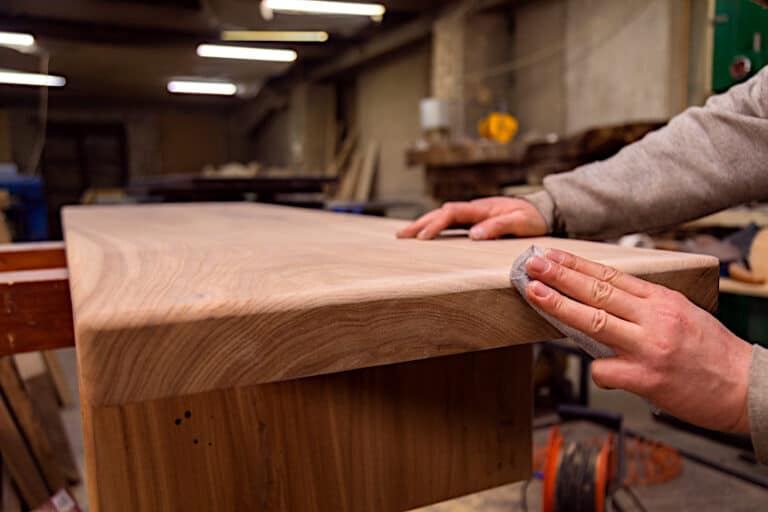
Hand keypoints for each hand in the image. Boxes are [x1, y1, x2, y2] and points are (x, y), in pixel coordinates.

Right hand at [396, 197, 547, 239]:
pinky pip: (450, 222)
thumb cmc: (532, 217)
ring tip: (404, 235)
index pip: (451, 213)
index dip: (435, 225)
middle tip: (401, 236)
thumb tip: (474, 234)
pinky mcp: (474, 220)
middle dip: (419, 223)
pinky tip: (425, 235)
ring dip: (423, 224)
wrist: (542, 210)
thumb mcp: (520, 223)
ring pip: (442, 216)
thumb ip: (498, 227)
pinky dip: (434, 226)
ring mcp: (473, 214)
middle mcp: (474, 209)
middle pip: (440, 213)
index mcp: (482, 208)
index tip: (422, 238)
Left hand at [524, 248, 752, 433]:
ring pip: (594, 320)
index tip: (552, 255)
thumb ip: (645, 307)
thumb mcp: (684, 314)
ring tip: (534, 293)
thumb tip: (604, 301)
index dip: (577, 265)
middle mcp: (655, 318)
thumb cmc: (714, 353)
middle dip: (560, 275)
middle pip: (597, 290)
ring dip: (560, 305)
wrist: (749, 388)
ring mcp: (649, 346)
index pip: (611, 276)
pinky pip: (605, 369)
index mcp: (664, 300)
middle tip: (533, 264)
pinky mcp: (647, 377)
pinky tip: (602, 370)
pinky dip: (597, 369)